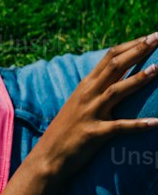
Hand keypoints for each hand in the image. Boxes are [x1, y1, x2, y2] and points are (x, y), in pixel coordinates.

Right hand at [33, 34, 157, 176]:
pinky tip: (156, 122)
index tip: (150, 36)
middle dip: (138, 51)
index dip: (131, 45)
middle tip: (157, 38)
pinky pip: (120, 127)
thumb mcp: (80, 104)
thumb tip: (119, 76)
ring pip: (116, 90)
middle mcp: (88, 95)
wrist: (48, 158)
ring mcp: (90, 113)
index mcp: (86, 85)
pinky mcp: (94, 134)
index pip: (110, 57)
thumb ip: (98, 89)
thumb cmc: (67, 131)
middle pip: (115, 66)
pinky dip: (138, 125)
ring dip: (138, 79)